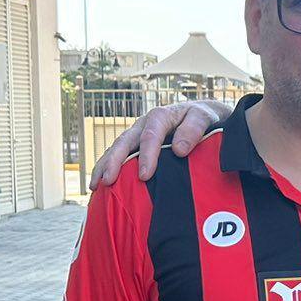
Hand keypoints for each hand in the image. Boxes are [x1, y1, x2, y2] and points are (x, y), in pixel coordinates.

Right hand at [91, 99, 232, 188]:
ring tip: (95, 186)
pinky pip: (119, 156)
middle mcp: (144, 124)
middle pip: (125, 142)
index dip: (146, 156)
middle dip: (114, 162)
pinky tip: (100, 185)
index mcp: (160, 117)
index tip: (144, 175)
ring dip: (104, 166)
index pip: (150, 136)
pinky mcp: (135, 145)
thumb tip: (178, 150)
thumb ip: (193, 130)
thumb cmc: (205, 118)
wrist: (202, 114)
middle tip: (108, 181)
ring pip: (116, 149)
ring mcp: (137, 134)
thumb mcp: (203, 119)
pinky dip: (107, 168)